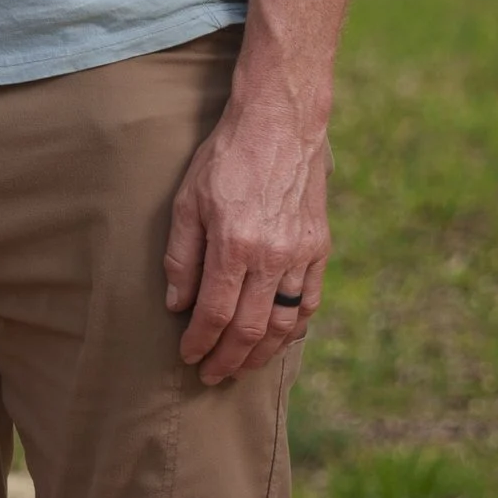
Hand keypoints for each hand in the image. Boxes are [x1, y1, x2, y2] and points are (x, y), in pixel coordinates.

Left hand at [164, 90, 330, 386]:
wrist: (280, 122)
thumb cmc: (225, 158)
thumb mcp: (187, 201)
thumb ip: (181, 257)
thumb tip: (177, 305)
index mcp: (234, 246)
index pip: (214, 314)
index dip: (199, 343)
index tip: (187, 357)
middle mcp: (272, 256)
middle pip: (250, 329)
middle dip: (228, 359)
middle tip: (210, 375)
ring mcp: (301, 254)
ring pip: (285, 324)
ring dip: (262, 353)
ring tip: (241, 365)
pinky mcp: (319, 246)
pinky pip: (309, 301)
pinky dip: (294, 327)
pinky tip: (279, 338)